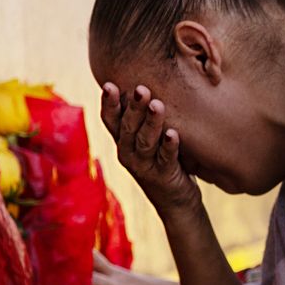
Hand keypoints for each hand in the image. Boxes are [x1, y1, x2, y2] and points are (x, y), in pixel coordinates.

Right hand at [101, 82, 199, 217]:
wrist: (176, 201)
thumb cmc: (163, 161)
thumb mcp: (148, 140)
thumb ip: (143, 119)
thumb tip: (143, 83)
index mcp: (122, 142)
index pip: (111, 120)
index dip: (108, 104)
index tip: (110, 85)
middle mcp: (128, 154)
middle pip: (128, 128)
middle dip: (133, 108)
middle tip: (140, 88)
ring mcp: (144, 166)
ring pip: (145, 142)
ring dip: (151, 122)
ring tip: (157, 104)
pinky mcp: (163, 176)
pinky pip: (165, 159)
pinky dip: (169, 146)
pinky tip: (173, 134)